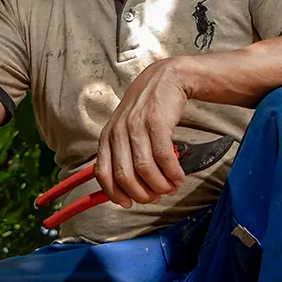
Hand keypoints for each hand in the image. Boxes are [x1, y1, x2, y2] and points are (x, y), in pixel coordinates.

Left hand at [95, 57, 192, 207]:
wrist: (166, 78)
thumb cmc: (147, 109)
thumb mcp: (126, 129)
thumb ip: (123, 154)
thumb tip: (128, 189)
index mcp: (108, 136)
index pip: (103, 173)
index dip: (114, 193)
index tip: (128, 203)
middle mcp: (118, 131)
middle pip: (125, 176)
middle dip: (141, 194)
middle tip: (155, 197)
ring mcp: (136, 126)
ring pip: (145, 169)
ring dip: (160, 185)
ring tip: (171, 187)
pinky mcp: (156, 122)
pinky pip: (163, 157)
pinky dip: (172, 173)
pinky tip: (179, 177)